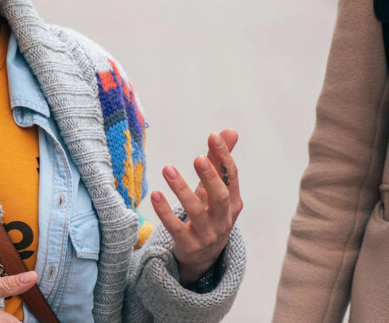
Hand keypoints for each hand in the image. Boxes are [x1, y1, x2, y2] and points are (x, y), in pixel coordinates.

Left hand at [149, 128, 242, 285]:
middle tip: (197, 158)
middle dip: (210, 177)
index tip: (213, 136)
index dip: (224, 157)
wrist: (204, 258)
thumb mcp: (216, 190)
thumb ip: (220, 161)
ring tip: (168, 169)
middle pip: (220, 197)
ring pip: (196, 212)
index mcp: (234, 203)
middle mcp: (223, 220)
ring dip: (182, 189)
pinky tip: (155, 195)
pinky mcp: (188, 245)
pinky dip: (165, 212)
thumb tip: (230, 131)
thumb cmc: (211, 214)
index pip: (231, 177)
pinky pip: (175, 228)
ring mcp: (207, 235)